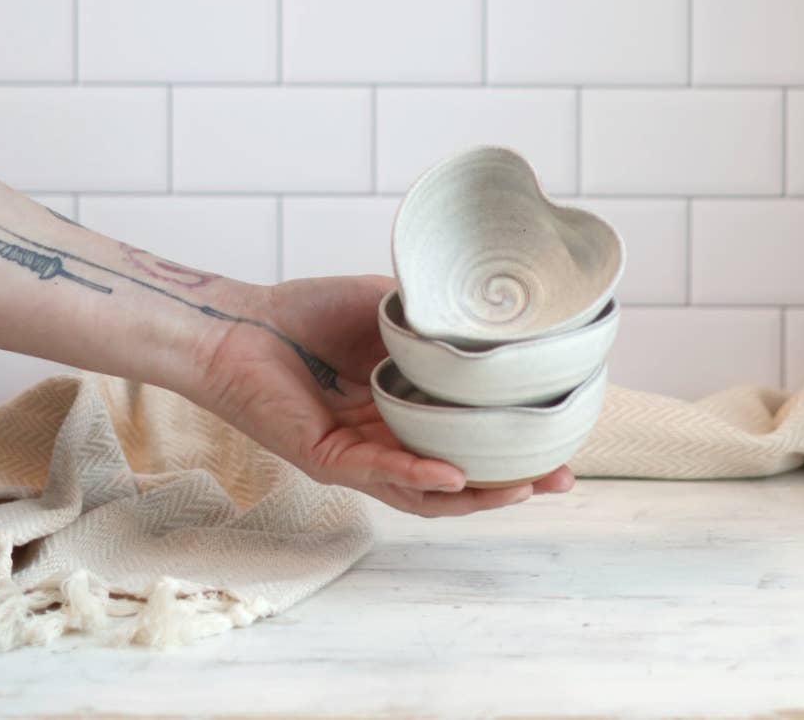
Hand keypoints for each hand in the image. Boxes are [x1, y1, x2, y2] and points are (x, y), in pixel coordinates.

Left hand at [195, 274, 574, 515]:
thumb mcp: (386, 308)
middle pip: (459, 476)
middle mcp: (388, 439)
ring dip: (477, 494)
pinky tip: (455, 475)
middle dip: (512, 481)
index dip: (514, 441)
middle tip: (561, 477)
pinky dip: (418, 475)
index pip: (469, 436)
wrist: (241, 324)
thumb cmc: (309, 314)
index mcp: (405, 408)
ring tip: (524, 488)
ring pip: (426, 492)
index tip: (562, 432)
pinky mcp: (328, 457)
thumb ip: (431, 318)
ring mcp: (360, 454)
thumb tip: (488, 308)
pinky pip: (379, 473)